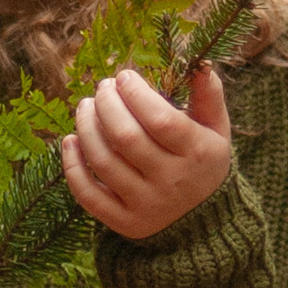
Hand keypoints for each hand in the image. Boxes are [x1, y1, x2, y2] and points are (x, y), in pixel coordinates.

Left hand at [60, 58, 234, 241]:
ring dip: (86, 128)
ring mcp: (146, 205)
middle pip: (126, 138)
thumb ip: (209, 96)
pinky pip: (88, 195)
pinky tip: (70, 141)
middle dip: (107, 105)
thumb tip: (200, 64)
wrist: (203, 223)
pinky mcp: (125, 223)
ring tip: (85, 107)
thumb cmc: (203, 163)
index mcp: (198, 153)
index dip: (135, 93)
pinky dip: (72, 167)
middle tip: (102, 88)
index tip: (124, 77)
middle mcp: (172, 181)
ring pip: (103, 162)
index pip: (160, 119)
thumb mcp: (216, 130)